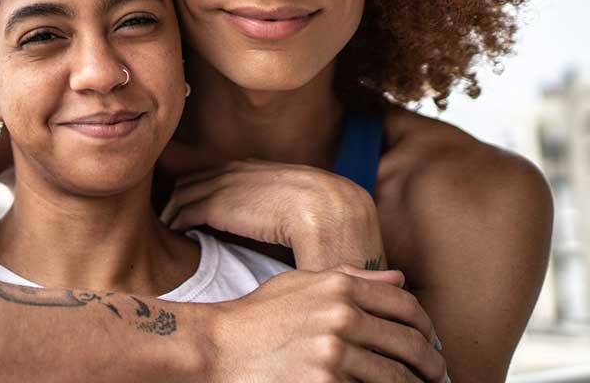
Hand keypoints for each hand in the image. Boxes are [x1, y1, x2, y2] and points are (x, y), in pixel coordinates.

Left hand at [160, 158, 384, 269]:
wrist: (325, 210)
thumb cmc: (321, 209)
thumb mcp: (294, 195)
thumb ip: (278, 199)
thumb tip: (279, 216)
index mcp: (250, 167)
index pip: (211, 173)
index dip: (198, 188)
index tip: (190, 203)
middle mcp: (232, 172)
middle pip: (189, 181)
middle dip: (176, 198)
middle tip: (169, 216)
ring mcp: (222, 187)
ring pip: (182, 196)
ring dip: (172, 212)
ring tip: (168, 228)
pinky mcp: (217, 207)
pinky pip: (185, 214)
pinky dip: (177, 223)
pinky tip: (177, 234)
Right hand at [206, 265, 445, 382]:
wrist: (215, 347)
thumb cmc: (257, 317)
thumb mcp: (300, 284)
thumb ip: (351, 278)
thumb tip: (400, 281)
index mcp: (340, 288)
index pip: (407, 308)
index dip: (427, 330)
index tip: (431, 345)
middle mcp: (341, 317)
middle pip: (410, 346)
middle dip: (431, 367)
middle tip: (437, 379)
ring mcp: (334, 353)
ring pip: (396, 379)